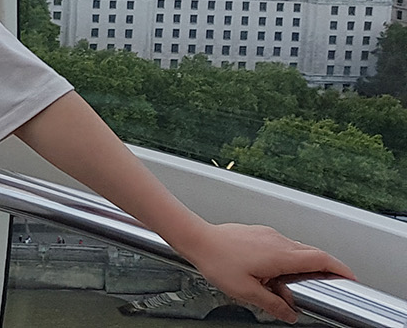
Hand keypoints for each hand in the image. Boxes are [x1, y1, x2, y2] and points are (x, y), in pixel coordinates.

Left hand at [178, 222, 355, 322]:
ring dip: (300, 266)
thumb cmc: (217, 260)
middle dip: (323, 270)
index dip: (340, 268)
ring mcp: (268, 235)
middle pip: (313, 253)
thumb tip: (289, 313)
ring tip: (289, 285)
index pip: (321, 259)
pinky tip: (271, 273)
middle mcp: (278, 241)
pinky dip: (286, 259)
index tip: (350, 278)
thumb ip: (272, 304)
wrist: (196, 238)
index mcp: (281, 255)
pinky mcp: (259, 233)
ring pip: (296, 250)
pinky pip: (281, 246)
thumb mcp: (247, 291)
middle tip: (326, 285)